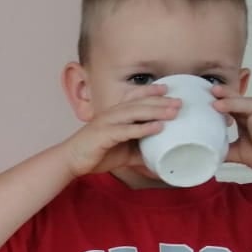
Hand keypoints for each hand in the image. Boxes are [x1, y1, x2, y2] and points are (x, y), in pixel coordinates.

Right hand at [61, 84, 180, 177]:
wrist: (71, 160)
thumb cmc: (96, 154)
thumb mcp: (123, 152)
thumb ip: (140, 153)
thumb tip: (160, 163)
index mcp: (114, 114)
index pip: (133, 97)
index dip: (150, 91)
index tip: (167, 89)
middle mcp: (111, 114)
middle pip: (139, 103)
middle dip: (160, 101)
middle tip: (180, 102)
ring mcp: (107, 123)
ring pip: (135, 113)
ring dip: (156, 111)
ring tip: (173, 112)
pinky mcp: (104, 135)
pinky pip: (127, 130)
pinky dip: (143, 128)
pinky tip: (157, 127)